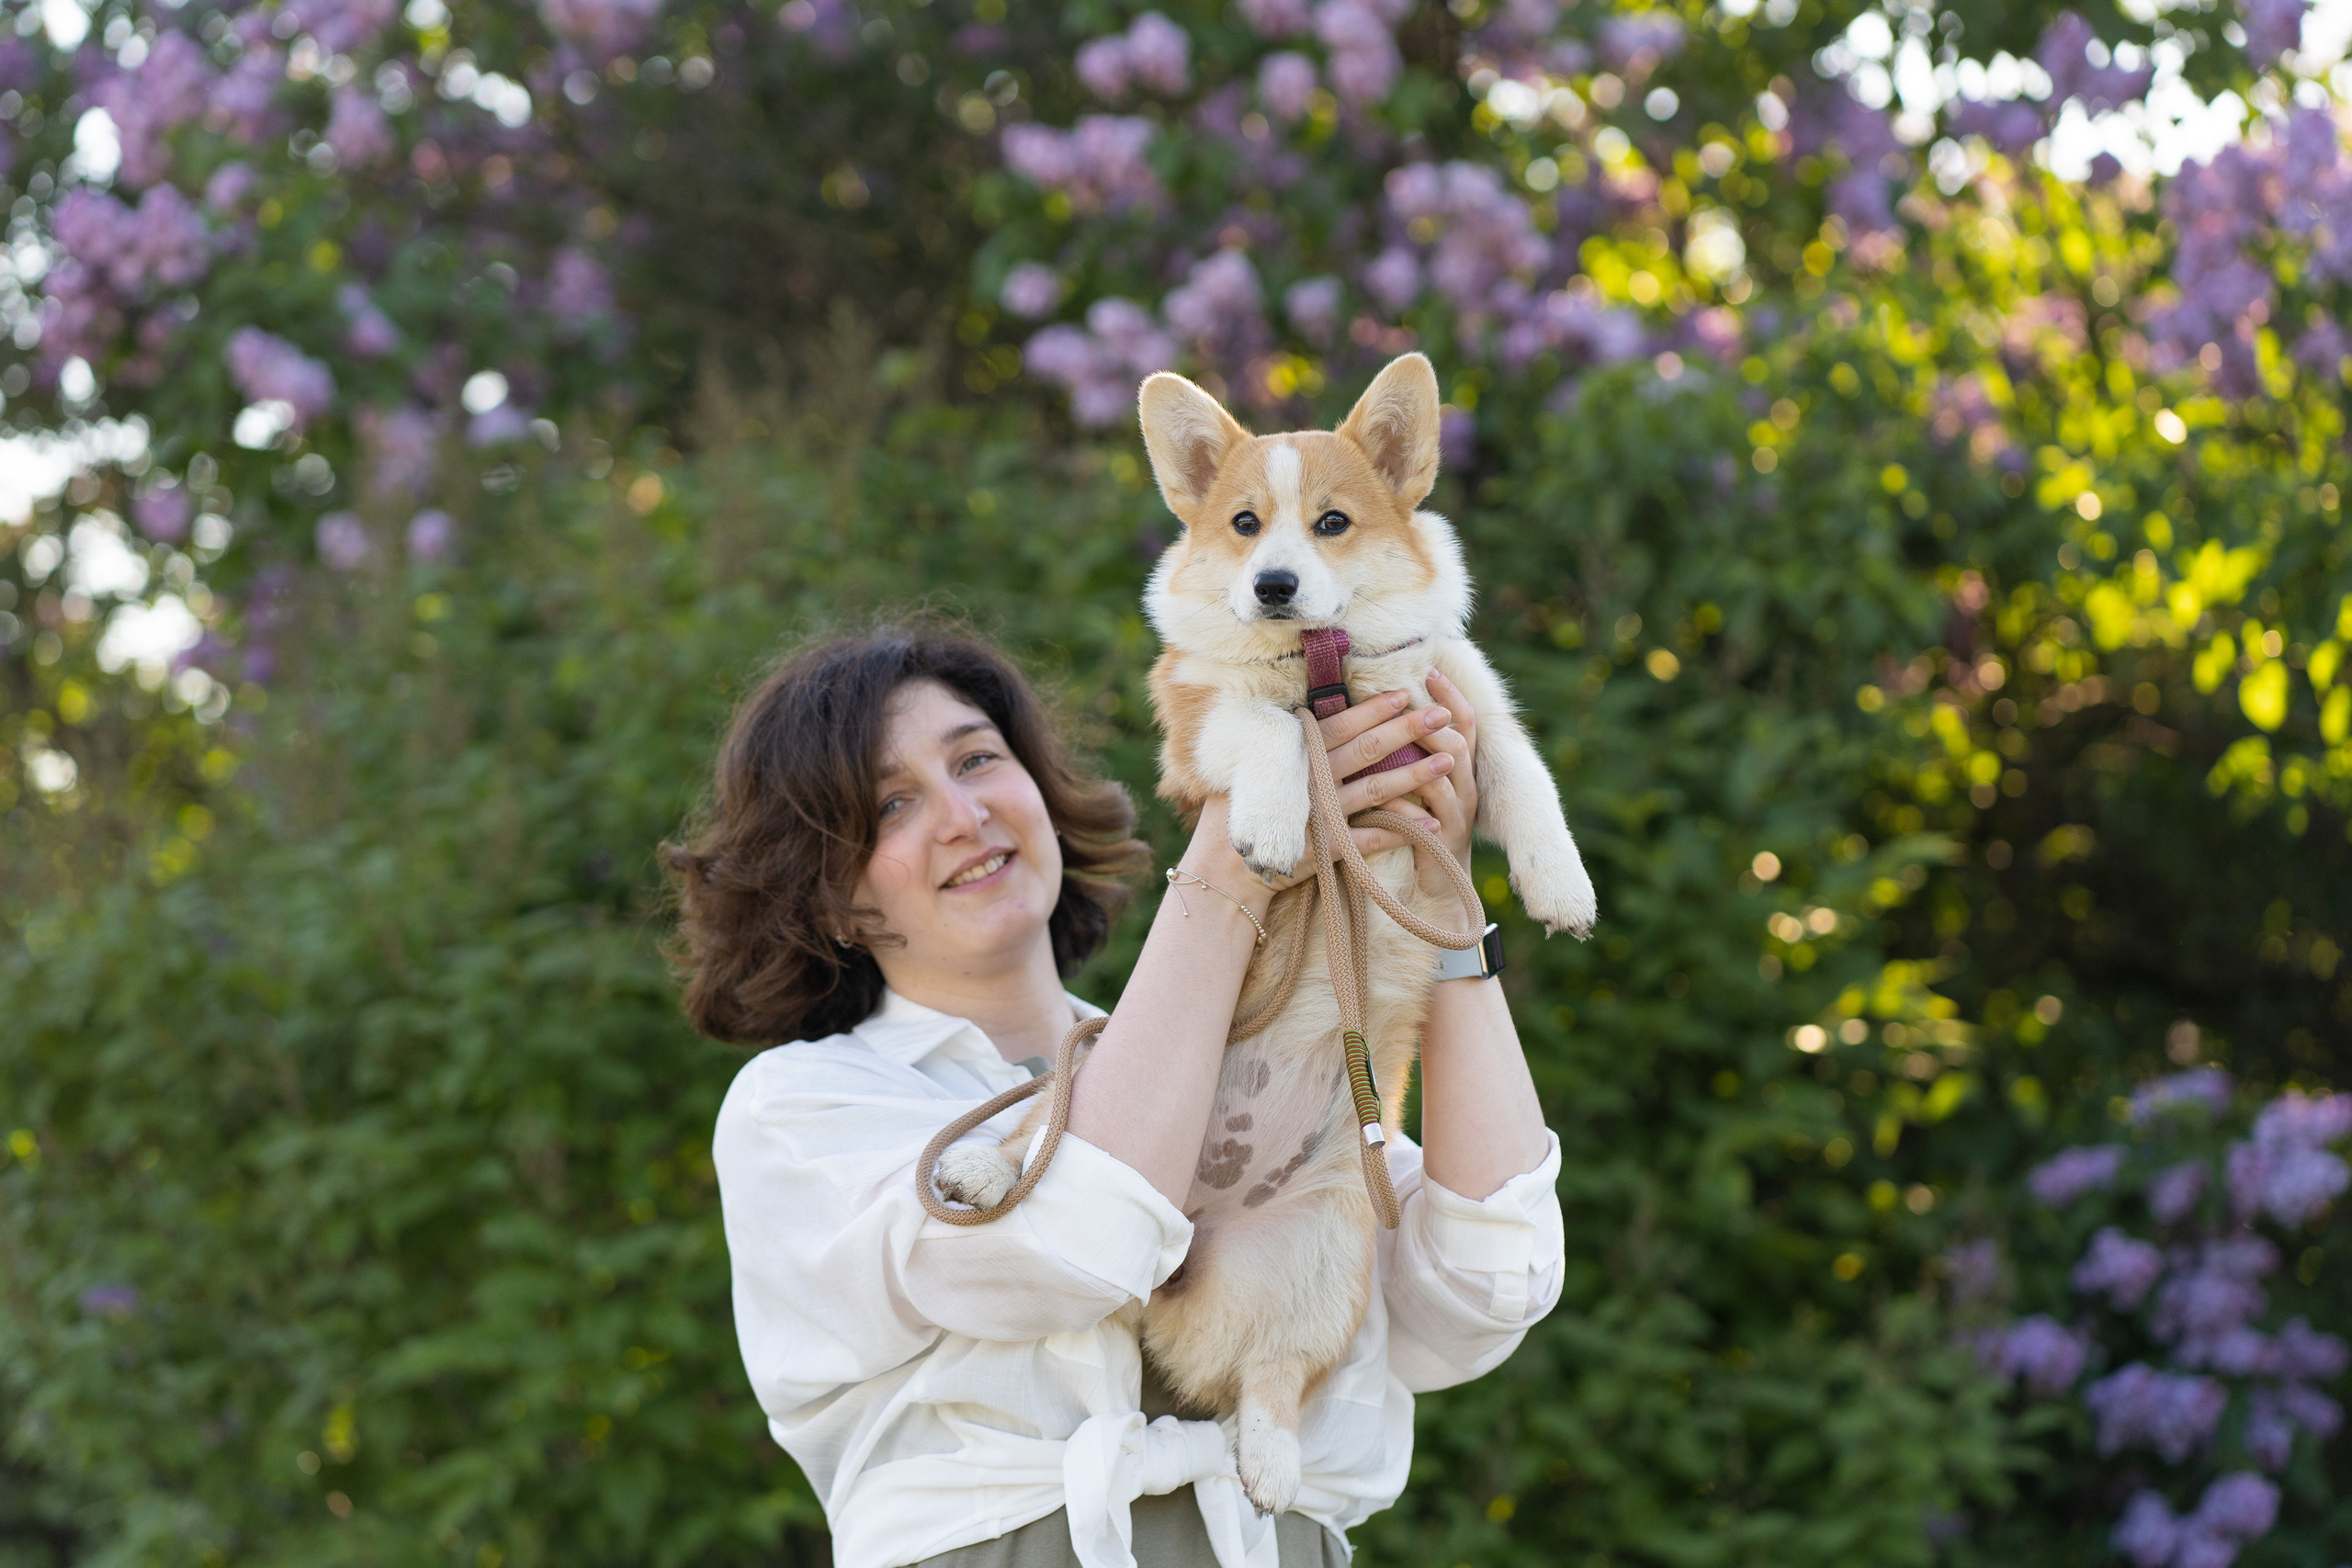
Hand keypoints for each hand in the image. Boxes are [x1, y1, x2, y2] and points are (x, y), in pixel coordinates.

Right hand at [1244, 685, 1466, 894]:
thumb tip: (1308, 711)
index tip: (1406, 694)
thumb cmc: (1240, 811)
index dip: (1375, 710)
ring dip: (1415, 774)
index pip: (1341, 726)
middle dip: (1407, 730)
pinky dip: (1402, 831)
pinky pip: (1372, 839)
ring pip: (1377, 790)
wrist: (1226, 868)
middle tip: (1442, 715)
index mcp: (1295, 757)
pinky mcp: (1328, 849)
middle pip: (1367, 750)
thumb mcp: (1257, 769)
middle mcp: (1311, 781)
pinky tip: (1431, 823)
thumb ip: (1288, 746)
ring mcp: (1321, 815)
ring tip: (1448, 761)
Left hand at [1408, 668, 1478, 898]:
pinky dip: (1398, 802)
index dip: (1451, 696)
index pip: (1465, 722)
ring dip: (1418, 756)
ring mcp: (1458, 815)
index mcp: (1461, 768)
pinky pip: (1422, 816)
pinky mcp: (1442, 841)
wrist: (1441, 886)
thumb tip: (1385, 715)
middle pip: (1458, 742)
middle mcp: (1466, 787)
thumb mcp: (1419, 785)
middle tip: (1408, 702)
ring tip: (1393, 739)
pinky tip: (1379, 794)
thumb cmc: (1421, 827)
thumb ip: (1410, 754)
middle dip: (1432, 720)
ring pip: (1444, 776)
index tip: (1430, 670)